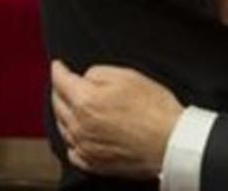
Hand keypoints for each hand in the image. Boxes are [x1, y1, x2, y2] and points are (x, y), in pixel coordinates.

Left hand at [51, 61, 182, 178]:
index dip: (58, 69)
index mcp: (85, 101)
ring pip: (62, 127)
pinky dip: (72, 138)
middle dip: (58, 90)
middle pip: (57, 104)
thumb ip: (99, 72)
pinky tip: (79, 133)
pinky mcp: (93, 162)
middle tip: (63, 83)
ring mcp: (84, 147)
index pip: (61, 81)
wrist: (169, 143)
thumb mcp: (129, 76)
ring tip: (70, 105)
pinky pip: (72, 149)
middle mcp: (79, 126)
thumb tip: (86, 77)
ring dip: (63, 113)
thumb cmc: (154, 110)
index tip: (57, 65)